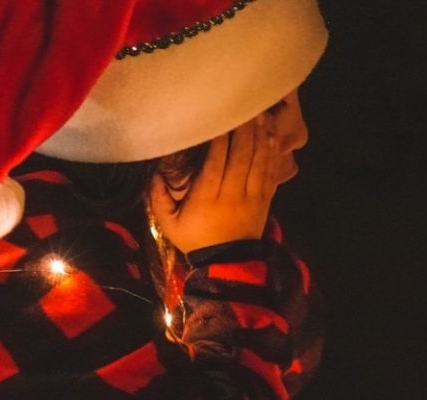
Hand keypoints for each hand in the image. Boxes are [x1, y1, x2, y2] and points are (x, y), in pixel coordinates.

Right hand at [149, 116, 280, 252]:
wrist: (226, 263)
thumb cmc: (195, 240)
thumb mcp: (168, 223)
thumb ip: (159, 197)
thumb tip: (154, 172)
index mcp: (206, 198)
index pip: (215, 163)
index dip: (220, 141)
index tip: (221, 120)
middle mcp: (231, 195)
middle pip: (240, 158)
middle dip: (244, 132)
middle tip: (246, 108)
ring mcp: (251, 198)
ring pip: (257, 163)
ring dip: (261, 138)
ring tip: (261, 115)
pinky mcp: (265, 201)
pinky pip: (270, 174)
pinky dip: (272, 154)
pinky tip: (273, 136)